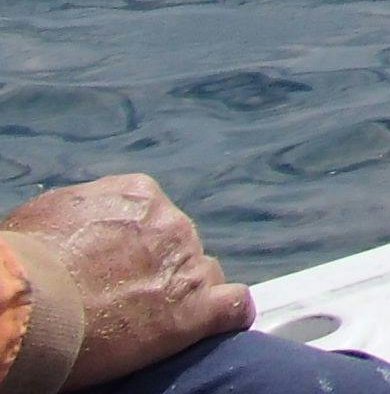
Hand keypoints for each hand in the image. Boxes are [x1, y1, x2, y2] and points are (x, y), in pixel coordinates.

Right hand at [1, 174, 253, 388]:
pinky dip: (229, 315)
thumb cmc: (25, 261)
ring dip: (184, 294)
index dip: (137, 246)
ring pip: (204, 276)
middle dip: (159, 270)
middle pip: (180, 247)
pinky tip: (216, 325)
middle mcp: (171, 224)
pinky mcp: (194, 311)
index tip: (113, 267)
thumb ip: (79, 215)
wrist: (30, 304)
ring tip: (152, 319)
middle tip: (125, 297)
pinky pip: (233, 308)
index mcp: (138, 195)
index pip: (154, 218)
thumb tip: (77, 227)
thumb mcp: (46, 216)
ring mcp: (187, 266)